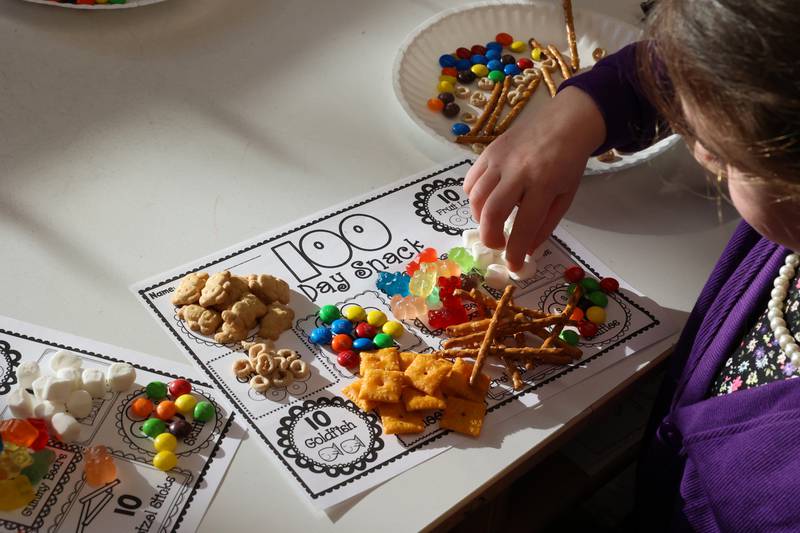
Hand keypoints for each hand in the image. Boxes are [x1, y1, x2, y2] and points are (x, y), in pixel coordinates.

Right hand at [463, 86, 605, 270]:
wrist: (565, 122)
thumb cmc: (569, 162)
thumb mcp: (566, 196)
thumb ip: (545, 224)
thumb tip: (525, 249)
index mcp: (543, 184)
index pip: (524, 225)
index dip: (515, 250)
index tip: (512, 265)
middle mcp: (518, 171)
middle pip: (491, 212)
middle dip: (490, 237)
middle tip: (497, 244)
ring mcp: (499, 159)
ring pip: (476, 197)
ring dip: (480, 218)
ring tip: (492, 222)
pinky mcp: (488, 151)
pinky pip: (470, 180)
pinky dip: (473, 197)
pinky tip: (485, 201)